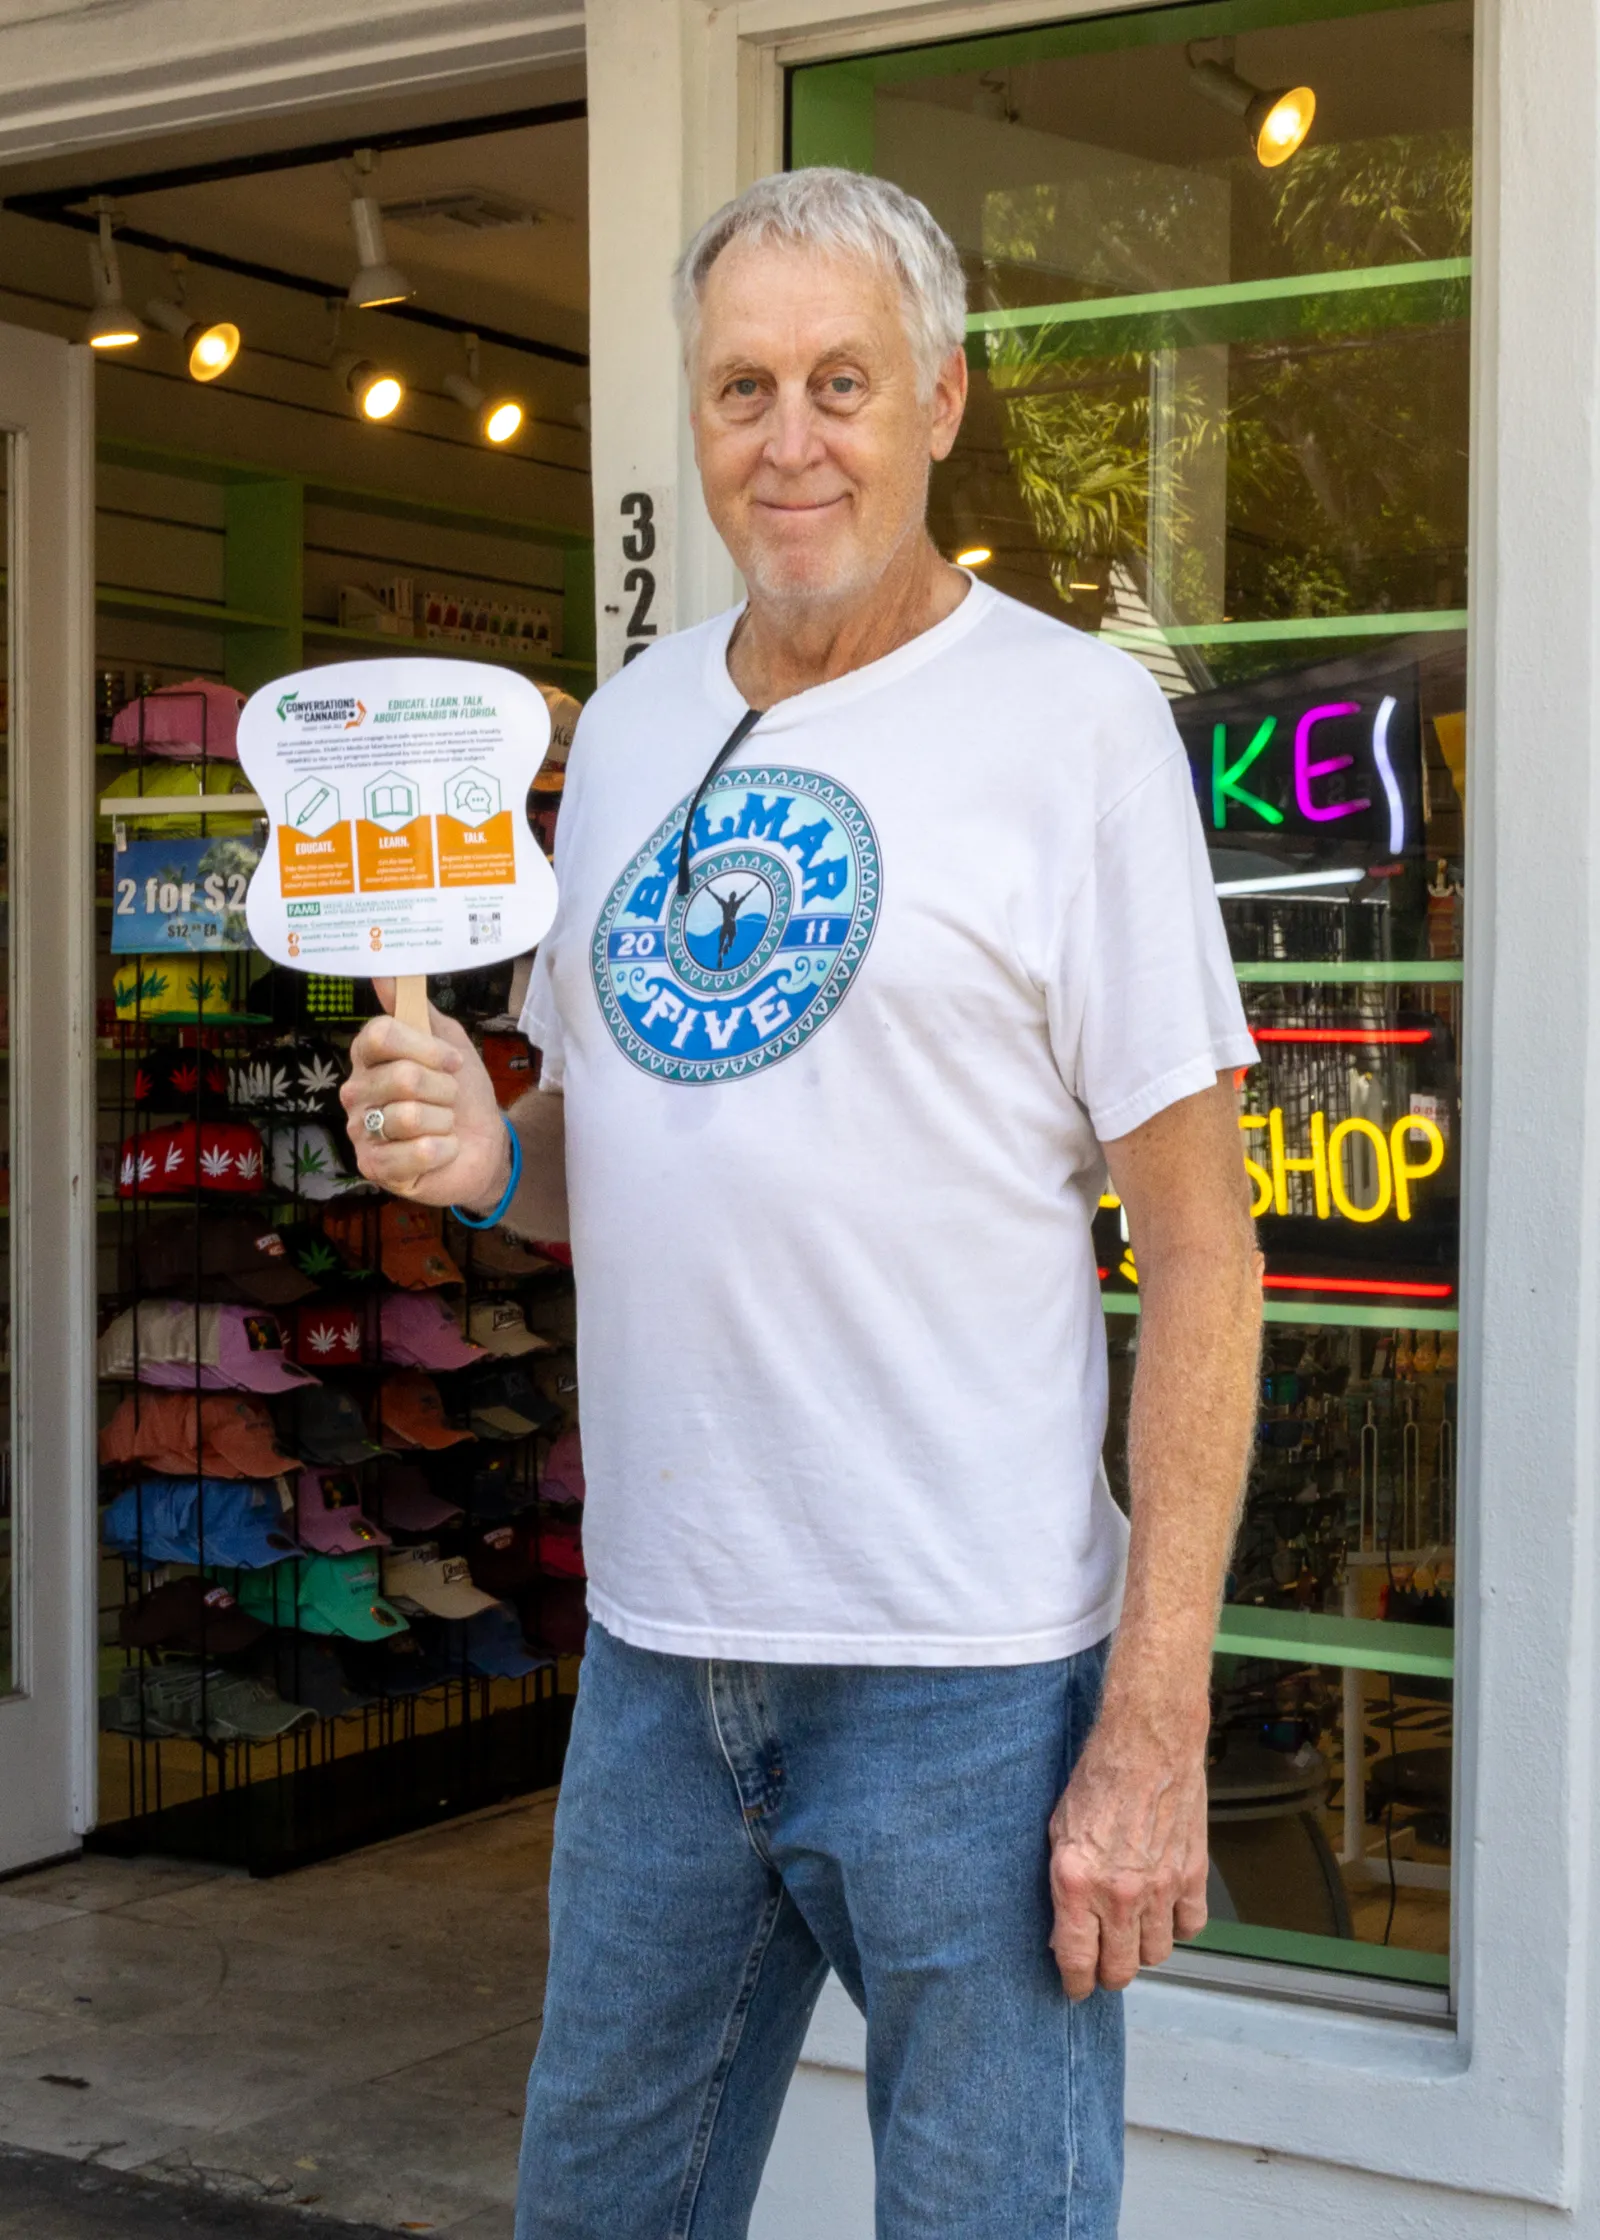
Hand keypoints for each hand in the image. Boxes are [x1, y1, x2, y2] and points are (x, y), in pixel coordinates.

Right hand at [341, 979, 508, 1209]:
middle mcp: (355, 1092)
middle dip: (443, 1089)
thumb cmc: (461, 1093)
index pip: (380, 1035)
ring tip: (443, 1125)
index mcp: (368, 1058)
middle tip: (448, 1099)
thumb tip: (384, 973)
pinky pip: (417, 1151)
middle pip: (402, 1076)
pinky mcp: (375, 1168)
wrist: (482, 1144)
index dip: (425, 1047)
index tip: (452, 1061)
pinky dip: (444, 1149)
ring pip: (409, 1115)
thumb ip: (417, 1009)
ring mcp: (361, 1132)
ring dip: (443, 1120)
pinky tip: (441, 1150)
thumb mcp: (449, 1043)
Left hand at [1047, 1709, 1209, 1999]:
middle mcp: (1118, 1895)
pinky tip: (1165, 1909)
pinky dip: (1178, 1925)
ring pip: (1156, 1955)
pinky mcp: (1192, 1877)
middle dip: (1109, 1973)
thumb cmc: (1096, 1780)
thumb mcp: (1058, 1832)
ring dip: (1143, 1949)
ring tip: (1133, 1930)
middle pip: (1120, 1969)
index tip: (1076, 1989)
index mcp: (1076, 1882)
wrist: (1146, 1744)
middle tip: (1104, 1962)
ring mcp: (1160, 1889)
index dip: (1076, 1984)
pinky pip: (1190, 1928)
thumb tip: (1066, 1932)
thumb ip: (1063, 1886)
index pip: (1077, 1961)